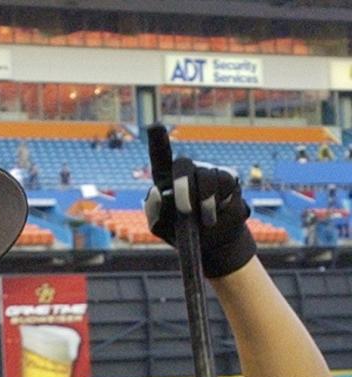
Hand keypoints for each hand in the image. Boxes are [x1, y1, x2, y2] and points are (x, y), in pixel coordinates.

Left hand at [143, 125, 255, 278]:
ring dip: (203, 201)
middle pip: (183, 164)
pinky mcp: (228, 177)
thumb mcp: (162, 227)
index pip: (160, 157)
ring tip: (205, 221)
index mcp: (165, 180)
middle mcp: (186, 171)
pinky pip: (224, 181)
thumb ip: (154, 212)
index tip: (155, 127)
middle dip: (184, 187)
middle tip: (185, 211)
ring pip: (206, 175)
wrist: (211, 244)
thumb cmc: (181, 233)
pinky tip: (216, 212)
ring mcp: (208, 172)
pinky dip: (218, 201)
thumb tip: (158, 192)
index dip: (158, 141)